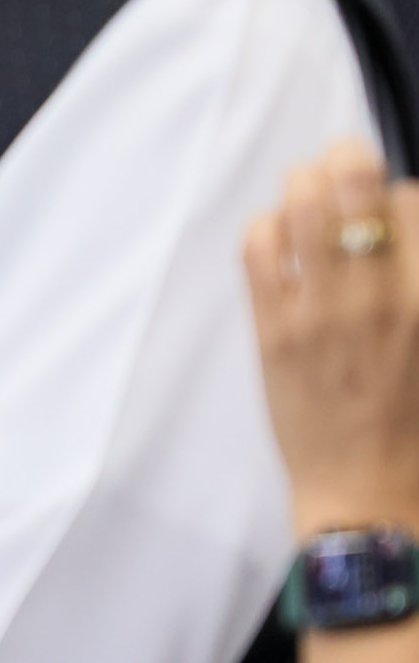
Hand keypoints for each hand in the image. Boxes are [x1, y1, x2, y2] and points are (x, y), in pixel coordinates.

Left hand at [244, 139, 418, 532]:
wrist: (372, 498)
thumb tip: (401, 219)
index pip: (412, 203)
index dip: (401, 195)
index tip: (395, 209)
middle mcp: (380, 298)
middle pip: (355, 184)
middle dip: (348, 163)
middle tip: (346, 170)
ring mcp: (320, 311)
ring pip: (301, 203)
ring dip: (305, 185)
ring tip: (311, 193)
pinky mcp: (273, 330)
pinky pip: (258, 247)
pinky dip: (267, 226)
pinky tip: (279, 238)